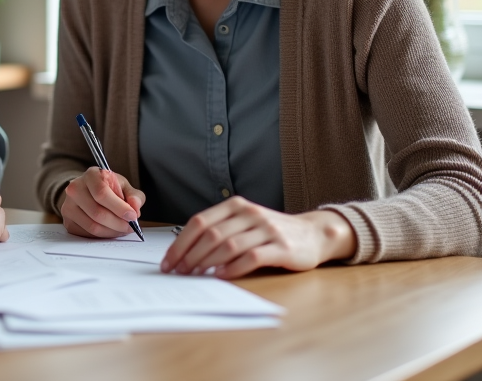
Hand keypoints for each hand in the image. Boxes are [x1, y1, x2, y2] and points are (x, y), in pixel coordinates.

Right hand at [61, 167, 145, 238]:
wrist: (89, 191)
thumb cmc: (108, 188)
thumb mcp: (124, 186)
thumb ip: (134, 196)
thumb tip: (135, 208)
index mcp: (91, 175)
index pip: (102, 193)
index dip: (119, 207)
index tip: (132, 216)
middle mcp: (75, 189)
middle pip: (97, 213)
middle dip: (118, 223)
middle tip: (131, 227)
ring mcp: (68, 206)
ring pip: (93, 227)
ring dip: (112, 232)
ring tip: (122, 229)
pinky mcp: (68, 221)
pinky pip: (87, 234)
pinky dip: (103, 235)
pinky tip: (111, 230)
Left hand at [159, 196, 356, 278]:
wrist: (313, 234)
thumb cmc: (271, 232)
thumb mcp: (244, 222)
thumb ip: (220, 230)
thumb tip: (185, 251)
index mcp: (236, 205)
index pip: (199, 222)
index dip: (180, 243)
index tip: (168, 261)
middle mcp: (250, 214)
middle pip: (210, 235)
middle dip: (189, 256)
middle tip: (178, 272)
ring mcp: (267, 229)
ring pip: (228, 245)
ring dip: (207, 263)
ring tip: (194, 275)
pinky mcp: (281, 247)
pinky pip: (251, 257)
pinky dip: (232, 268)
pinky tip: (220, 276)